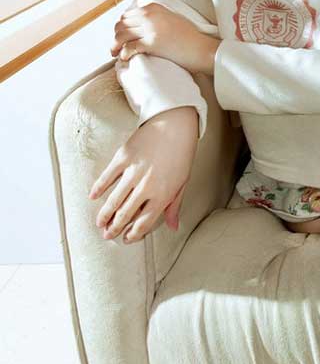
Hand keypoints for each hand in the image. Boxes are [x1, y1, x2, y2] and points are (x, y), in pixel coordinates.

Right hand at [87, 107, 198, 243]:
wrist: (175, 124)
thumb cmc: (181, 154)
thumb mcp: (182, 182)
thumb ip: (174, 206)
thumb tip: (173, 227)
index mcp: (163, 195)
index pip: (144, 222)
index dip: (133, 234)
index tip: (126, 239)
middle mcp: (147, 186)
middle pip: (126, 214)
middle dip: (114, 228)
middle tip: (107, 235)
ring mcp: (134, 172)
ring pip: (114, 200)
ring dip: (104, 214)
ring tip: (99, 223)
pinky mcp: (124, 157)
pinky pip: (107, 177)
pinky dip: (99, 188)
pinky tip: (93, 196)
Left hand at [111, 2, 218, 73]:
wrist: (200, 48)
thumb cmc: (189, 37)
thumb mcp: (171, 18)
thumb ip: (155, 17)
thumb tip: (139, 24)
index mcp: (153, 8)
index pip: (126, 15)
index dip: (120, 27)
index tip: (120, 37)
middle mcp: (150, 15)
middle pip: (121, 25)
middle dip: (115, 36)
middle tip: (115, 48)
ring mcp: (150, 28)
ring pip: (121, 36)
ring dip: (114, 46)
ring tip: (116, 54)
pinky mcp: (151, 43)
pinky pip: (128, 48)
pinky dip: (123, 54)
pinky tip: (125, 58)